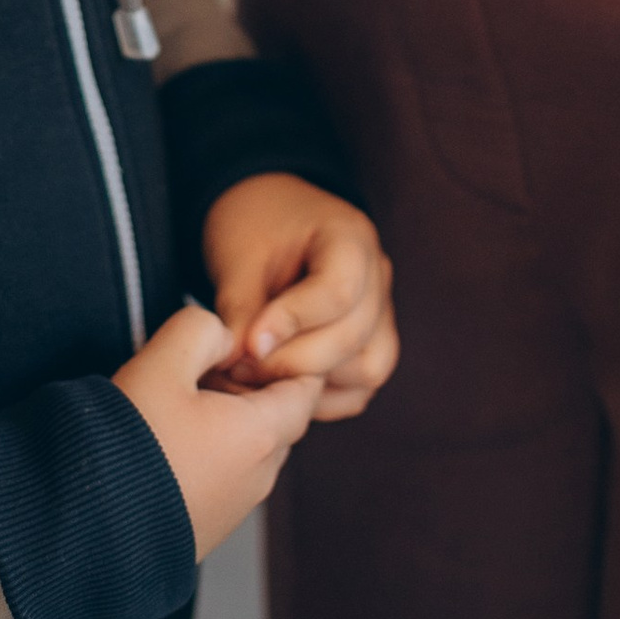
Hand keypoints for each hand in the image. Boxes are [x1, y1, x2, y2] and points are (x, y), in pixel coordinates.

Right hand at [115, 304, 321, 557]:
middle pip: (278, 416)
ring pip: (250, 447)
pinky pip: (226, 475)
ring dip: (227, 419)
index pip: (307, 388)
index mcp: (261, 436)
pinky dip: (210, 450)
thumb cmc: (128, 448)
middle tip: (203, 368)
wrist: (88, 526)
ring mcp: (235, 506)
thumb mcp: (161, 362)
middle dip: (250, 386)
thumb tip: (222, 336)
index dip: (281, 357)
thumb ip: (200, 329)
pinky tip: (168, 440)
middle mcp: (259, 476)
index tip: (244, 344)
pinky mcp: (209, 525)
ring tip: (177, 403)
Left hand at [203, 173, 398, 422]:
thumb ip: (240, 307)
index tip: (249, 341)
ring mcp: (381, 314)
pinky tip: (280, 383)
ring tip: (258, 373)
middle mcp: (377, 277)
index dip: (292, 323)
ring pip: (368, 369)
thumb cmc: (253, 228)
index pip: (339, 291)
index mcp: (350, 237)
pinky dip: (322, 397)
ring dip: (311, 381)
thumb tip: (239, 362)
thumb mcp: (238, 255)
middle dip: (293, 361)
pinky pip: (360, 388)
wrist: (264, 221)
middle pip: (354, 336)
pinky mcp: (370, 346)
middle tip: (241, 365)